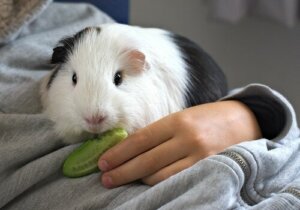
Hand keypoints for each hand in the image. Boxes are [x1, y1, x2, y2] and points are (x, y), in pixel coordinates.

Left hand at [98, 100, 261, 187]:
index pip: (141, 139)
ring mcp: (200, 156)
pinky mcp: (209, 169)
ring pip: (160, 175)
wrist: (245, 120)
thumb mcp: (182, 117)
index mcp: (178, 121)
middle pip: (147, 159)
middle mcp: (187, 138)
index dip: (119, 153)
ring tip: (123, 180)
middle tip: (106, 178)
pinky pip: (177, 181)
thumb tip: (131, 148)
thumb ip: (160, 133)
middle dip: (122, 171)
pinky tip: (147, 184)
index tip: (103, 162)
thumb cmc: (208, 118)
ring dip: (138, 180)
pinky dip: (160, 184)